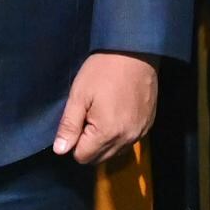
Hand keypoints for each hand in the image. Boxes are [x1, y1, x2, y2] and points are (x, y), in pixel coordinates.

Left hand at [53, 50, 160, 164]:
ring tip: (102, 113)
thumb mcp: (79, 95)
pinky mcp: (149, 124)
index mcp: (107, 133)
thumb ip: (69, 125)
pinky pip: (129, 141)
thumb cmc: (103, 70)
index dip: (74, 142)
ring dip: (105, 141)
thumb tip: (60, 150)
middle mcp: (127, 139)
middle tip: (88, 116)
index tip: (78, 121)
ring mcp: (140, 132)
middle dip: (89, 144)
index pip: (83, 157)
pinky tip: (117, 113)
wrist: (135, 51)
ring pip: (115, 152)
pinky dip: (120, 134)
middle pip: (100, 158)